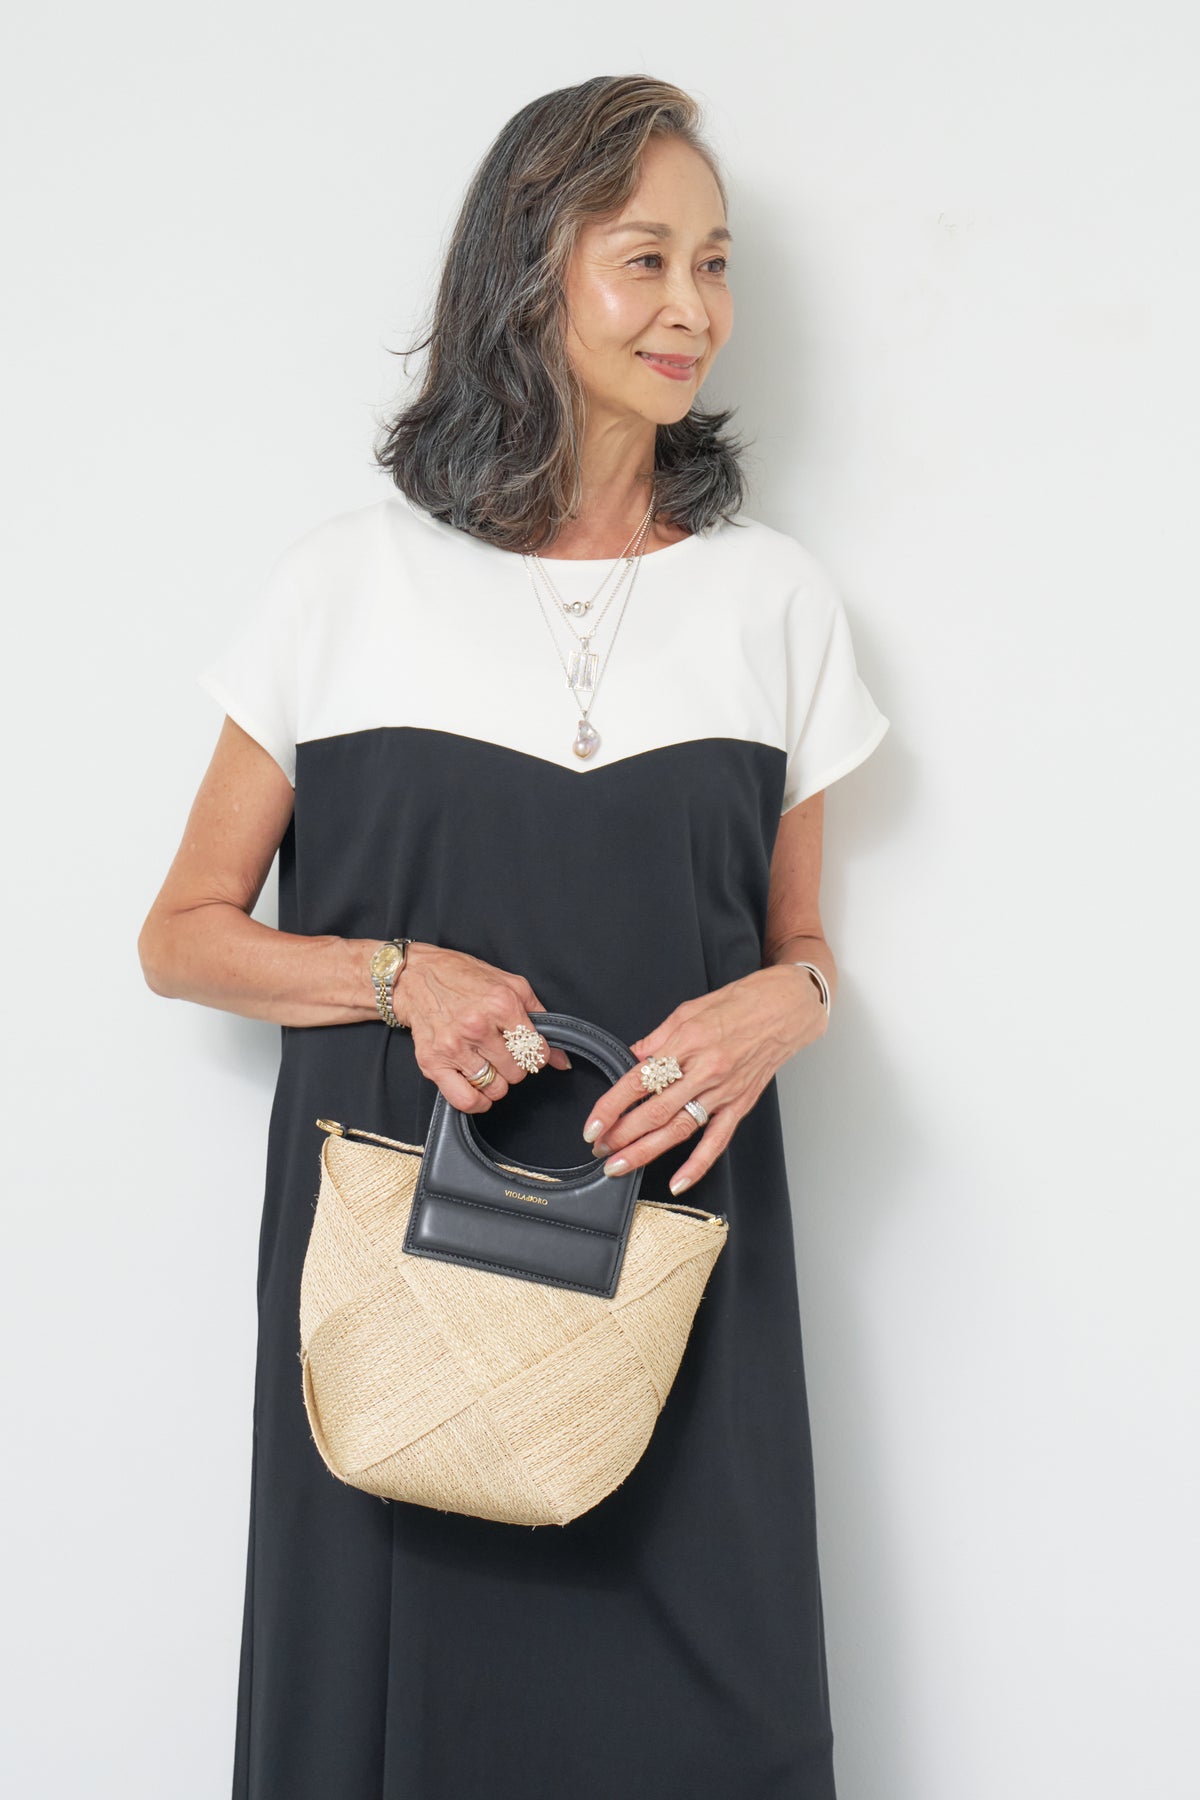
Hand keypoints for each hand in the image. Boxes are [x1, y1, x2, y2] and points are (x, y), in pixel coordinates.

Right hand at [394, 943, 570, 1110]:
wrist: (416, 976)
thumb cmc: (463, 978)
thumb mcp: (510, 985)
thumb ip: (540, 1019)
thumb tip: (562, 1060)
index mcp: (501, 1004)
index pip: (537, 1051)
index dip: (537, 1055)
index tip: (528, 1051)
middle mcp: (477, 1026)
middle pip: (517, 1072)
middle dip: (516, 1066)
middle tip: (504, 1053)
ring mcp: (454, 1046)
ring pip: (495, 1088)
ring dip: (496, 1081)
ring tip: (488, 1064)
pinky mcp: (433, 1063)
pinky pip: (465, 1100)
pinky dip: (477, 1101)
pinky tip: (478, 1087)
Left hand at [581, 966, 828, 1194]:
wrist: (787, 1008)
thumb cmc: (741, 1002)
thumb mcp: (689, 1010)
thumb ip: (658, 1039)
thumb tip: (633, 1060)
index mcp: (688, 1042)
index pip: (640, 1080)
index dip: (612, 1106)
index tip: (593, 1125)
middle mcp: (705, 1070)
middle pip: (656, 1111)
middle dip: (622, 1135)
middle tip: (599, 1150)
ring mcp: (725, 1091)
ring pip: (680, 1129)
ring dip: (646, 1151)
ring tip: (620, 1165)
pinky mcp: (741, 1104)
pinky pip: (717, 1140)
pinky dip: (697, 1165)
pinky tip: (678, 1182)